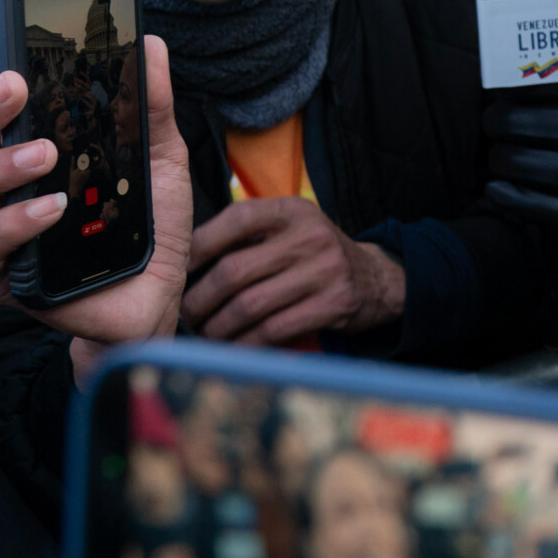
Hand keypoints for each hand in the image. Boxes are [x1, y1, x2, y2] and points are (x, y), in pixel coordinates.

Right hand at [0, 37, 193, 384]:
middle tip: (17, 94)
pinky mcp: (3, 284)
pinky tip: (51, 210)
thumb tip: (148, 43)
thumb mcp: (157, 158)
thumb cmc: (146, 222)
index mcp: (22, 162)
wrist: (160, 293)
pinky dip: (15, 227)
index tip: (14, 71)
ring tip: (45, 157)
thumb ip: (150, 106)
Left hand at [180, 196, 406, 343]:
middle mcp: (310, 236)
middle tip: (187, 314)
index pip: (237, 218)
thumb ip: (250, 234)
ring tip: (207, 334)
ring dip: (219, 326)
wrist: (377, 279)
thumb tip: (184, 258)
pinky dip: (247, 343)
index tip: (180, 269)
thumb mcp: (292, 229)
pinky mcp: (334, 304)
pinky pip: (275, 330)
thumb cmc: (316, 256)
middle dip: (202, 298)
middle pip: (236, 270)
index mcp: (294, 211)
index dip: (201, 244)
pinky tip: (234, 347)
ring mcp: (325, 271)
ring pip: (251, 305)